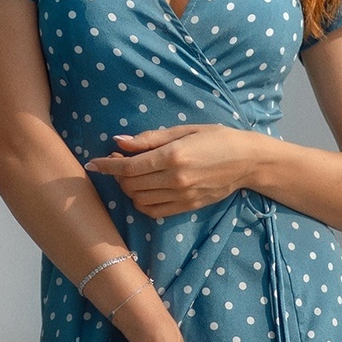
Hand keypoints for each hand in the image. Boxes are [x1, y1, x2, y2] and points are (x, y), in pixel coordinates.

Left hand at [84, 125, 255, 218]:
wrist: (248, 161)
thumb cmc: (217, 138)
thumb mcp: (184, 130)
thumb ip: (150, 138)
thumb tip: (119, 141)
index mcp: (174, 156)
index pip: (129, 166)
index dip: (107, 165)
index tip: (93, 163)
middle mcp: (175, 179)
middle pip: (131, 184)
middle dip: (118, 174)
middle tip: (120, 161)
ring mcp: (181, 196)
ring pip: (139, 199)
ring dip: (129, 188)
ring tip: (133, 175)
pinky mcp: (187, 206)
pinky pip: (153, 211)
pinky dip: (141, 202)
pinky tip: (145, 189)